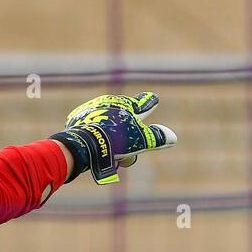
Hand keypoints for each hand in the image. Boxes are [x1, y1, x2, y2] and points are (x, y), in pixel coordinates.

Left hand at [51, 92, 176, 184]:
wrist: (84, 142)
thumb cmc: (116, 140)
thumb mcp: (141, 141)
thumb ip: (157, 138)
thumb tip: (173, 137)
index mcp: (128, 105)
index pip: (143, 103)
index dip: (149, 102)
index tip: (153, 98)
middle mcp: (111, 102)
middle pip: (124, 118)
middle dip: (127, 133)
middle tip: (126, 150)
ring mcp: (94, 108)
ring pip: (108, 124)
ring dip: (110, 136)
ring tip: (110, 153)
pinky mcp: (78, 118)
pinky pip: (91, 127)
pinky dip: (94, 135)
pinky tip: (94, 147)